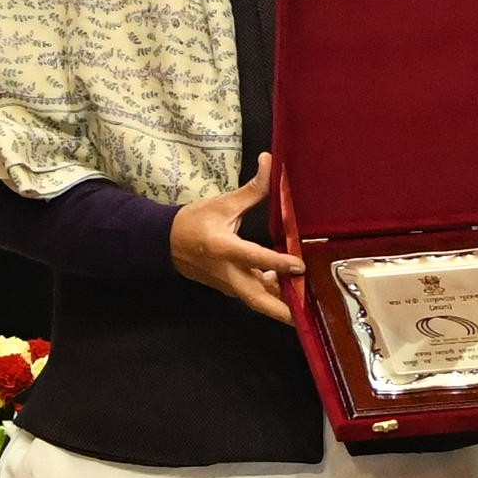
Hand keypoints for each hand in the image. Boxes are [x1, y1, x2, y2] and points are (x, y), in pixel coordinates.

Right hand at [171, 154, 303, 323]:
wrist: (167, 244)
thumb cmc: (194, 222)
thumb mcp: (223, 204)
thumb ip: (252, 189)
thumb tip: (269, 160)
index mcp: (225, 249)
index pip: (255, 258)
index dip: (278, 263)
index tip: (300, 265)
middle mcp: (229, 273)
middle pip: (259, 300)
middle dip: (283, 311)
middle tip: (307, 317)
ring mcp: (230, 285)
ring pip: (259, 301)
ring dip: (282, 305)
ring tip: (310, 306)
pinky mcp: (232, 289)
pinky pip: (256, 295)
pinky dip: (274, 296)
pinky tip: (294, 290)